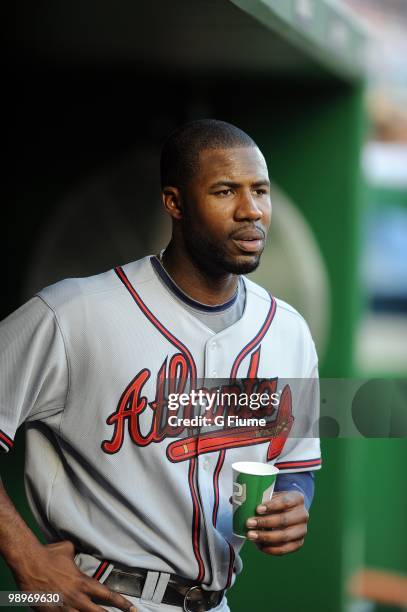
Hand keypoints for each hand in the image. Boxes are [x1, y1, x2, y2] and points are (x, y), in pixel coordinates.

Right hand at [12, 540, 136, 611]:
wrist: (29, 562)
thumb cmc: (49, 554)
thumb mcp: (69, 549)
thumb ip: (79, 553)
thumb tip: (83, 548)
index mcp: (82, 582)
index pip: (108, 595)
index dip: (122, 603)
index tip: (132, 609)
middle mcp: (76, 597)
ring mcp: (63, 607)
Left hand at [245, 491, 308, 555]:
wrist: (290, 511)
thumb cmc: (277, 502)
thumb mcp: (273, 496)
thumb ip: (262, 499)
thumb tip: (240, 504)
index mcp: (298, 499)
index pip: (286, 502)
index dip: (271, 506)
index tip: (257, 509)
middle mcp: (303, 514)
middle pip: (284, 520)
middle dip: (264, 522)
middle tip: (249, 523)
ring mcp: (302, 530)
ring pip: (284, 536)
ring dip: (265, 537)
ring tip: (251, 535)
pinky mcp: (298, 543)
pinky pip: (284, 548)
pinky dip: (271, 548)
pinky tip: (259, 545)